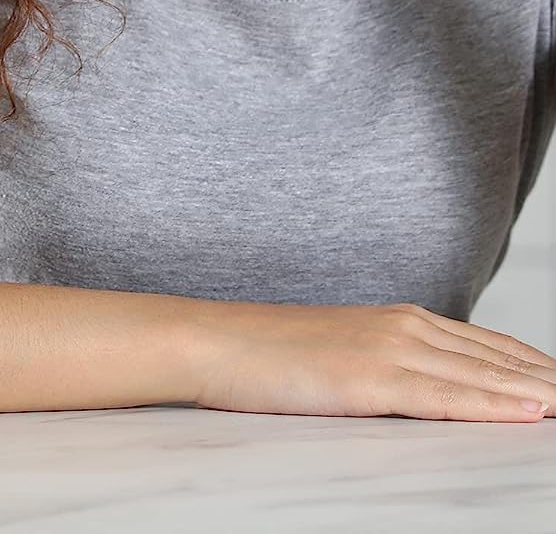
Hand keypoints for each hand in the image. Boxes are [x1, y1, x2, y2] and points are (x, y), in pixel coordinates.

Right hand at [192, 298, 555, 420]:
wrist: (212, 342)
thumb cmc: (267, 354)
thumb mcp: (341, 353)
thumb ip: (390, 365)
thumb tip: (428, 391)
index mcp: (398, 320)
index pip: (492, 349)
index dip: (539, 370)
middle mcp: (404, 326)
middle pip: (503, 360)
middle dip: (551, 382)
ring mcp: (389, 350)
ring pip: (488, 377)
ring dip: (541, 394)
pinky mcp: (372, 379)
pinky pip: (449, 398)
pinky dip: (498, 405)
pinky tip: (535, 413)